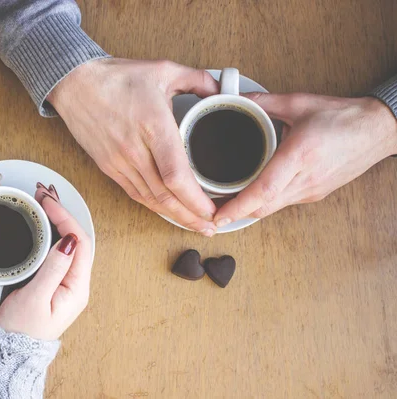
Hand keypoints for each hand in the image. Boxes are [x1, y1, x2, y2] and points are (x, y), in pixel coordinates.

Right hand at [0, 184, 92, 339]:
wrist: (10, 352)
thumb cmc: (21, 331)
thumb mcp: (35, 298)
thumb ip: (53, 268)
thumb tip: (69, 240)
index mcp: (76, 287)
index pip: (80, 243)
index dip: (65, 218)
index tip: (47, 203)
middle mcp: (75, 283)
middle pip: (76, 239)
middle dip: (61, 213)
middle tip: (43, 195)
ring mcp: (65, 281)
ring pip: (67, 242)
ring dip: (56, 220)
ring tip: (41, 202)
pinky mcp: (52, 281)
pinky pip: (56, 250)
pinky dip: (48, 232)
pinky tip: (38, 222)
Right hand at [48, 58, 218, 235]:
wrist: (75, 83)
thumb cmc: (115, 78)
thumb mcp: (163, 69)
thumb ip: (198, 79)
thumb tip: (221, 89)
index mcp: (153, 127)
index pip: (176, 176)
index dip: (195, 200)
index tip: (212, 210)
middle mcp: (135, 150)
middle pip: (165, 196)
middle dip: (190, 217)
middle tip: (211, 227)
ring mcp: (119, 161)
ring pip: (150, 199)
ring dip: (173, 216)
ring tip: (195, 223)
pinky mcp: (108, 167)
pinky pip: (134, 193)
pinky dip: (153, 206)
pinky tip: (167, 211)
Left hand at [214, 93, 396, 225]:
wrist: (378, 130)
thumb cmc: (343, 117)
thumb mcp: (300, 103)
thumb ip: (263, 102)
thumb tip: (236, 100)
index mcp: (300, 155)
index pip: (263, 190)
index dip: (238, 206)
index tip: (218, 215)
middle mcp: (306, 179)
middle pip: (263, 207)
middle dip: (235, 213)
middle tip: (212, 211)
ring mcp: (312, 190)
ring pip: (273, 208)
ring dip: (249, 208)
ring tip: (227, 203)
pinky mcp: (315, 194)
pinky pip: (283, 203)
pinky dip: (265, 202)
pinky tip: (253, 193)